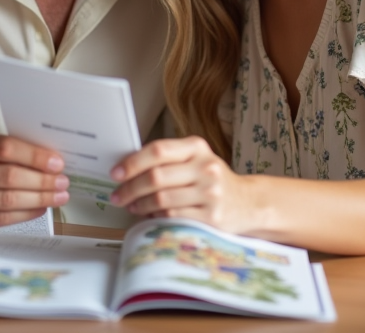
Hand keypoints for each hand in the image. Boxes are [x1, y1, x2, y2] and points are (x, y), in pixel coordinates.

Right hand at [0, 130, 68, 234]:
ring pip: (8, 200)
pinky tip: (39, 208)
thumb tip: (47, 161)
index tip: (57, 162)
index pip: (5, 148)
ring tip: (58, 196)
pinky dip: (25, 214)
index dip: (35, 156)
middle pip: (9, 177)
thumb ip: (1, 150)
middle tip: (63, 182)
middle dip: (43, 181)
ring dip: (39, 199)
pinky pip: (0, 219)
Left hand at [109, 137, 249, 231]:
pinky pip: (173, 216)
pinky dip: (155, 216)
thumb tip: (127, 167)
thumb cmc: (212, 179)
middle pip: (156, 177)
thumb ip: (168, 160)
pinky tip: (149, 215)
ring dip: (140, 204)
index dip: (132, 162)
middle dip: (130, 188)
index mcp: (197, 147)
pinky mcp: (211, 216)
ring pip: (162, 199)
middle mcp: (206, 167)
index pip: (158, 150)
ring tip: (131, 205)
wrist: (248, 202)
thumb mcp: (196, 160)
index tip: (116, 173)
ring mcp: (210, 192)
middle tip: (117, 195)